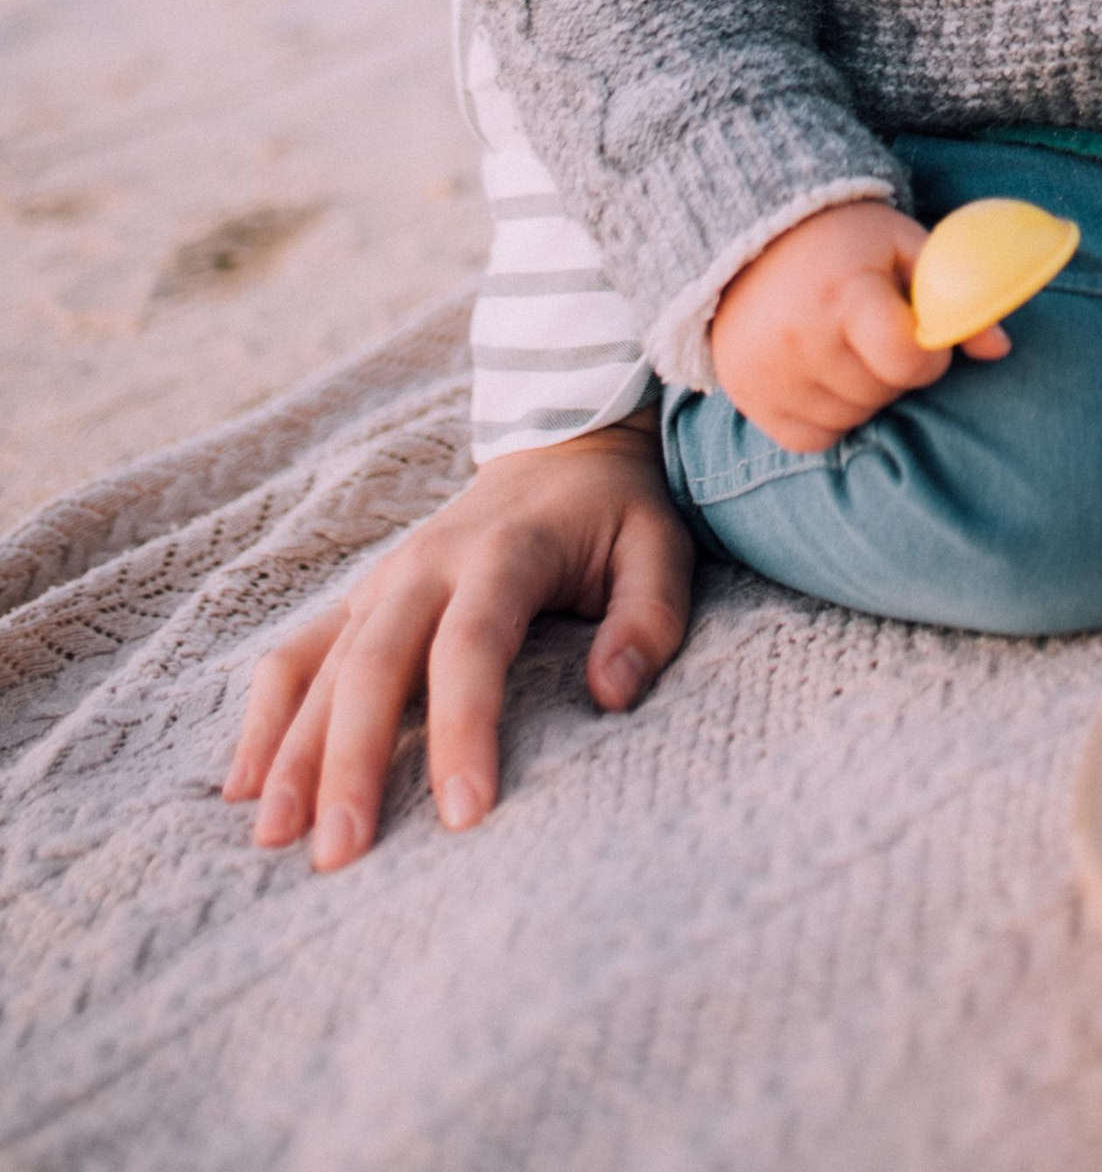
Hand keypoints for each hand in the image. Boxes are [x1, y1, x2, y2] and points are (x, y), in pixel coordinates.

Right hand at [223, 411, 692, 870]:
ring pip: (321, 665)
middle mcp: (426, 564)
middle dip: (350, 760)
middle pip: (374, 663)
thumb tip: (611, 695)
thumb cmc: (615, 514)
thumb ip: (647, 618)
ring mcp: (383, 581)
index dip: (464, 729)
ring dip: (293, 751)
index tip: (466, 816)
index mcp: (504, 552)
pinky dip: (265, 718)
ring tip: (274, 839)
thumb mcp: (659, 546)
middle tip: (339, 855)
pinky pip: (295, 656)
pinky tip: (244, 788)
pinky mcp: (360, 601)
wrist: (561, 445)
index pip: (471, 646)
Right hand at [707, 197, 1010, 454]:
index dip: (928, 355)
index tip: (919, 335)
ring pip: (851, 419)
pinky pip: (811, 439)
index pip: (907, 360)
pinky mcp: (749, 396)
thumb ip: (955, 294)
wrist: (755, 236)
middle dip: (895, 371)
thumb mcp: (906, 247)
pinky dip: (828, 417)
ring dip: (863, 395)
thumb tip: (1000, 348)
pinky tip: (823, 375)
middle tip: (877, 333)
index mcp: (845, 295)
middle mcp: (801, 339)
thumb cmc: (847, 242)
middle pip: (881, 393)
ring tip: (848, 347)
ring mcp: (770, 373)